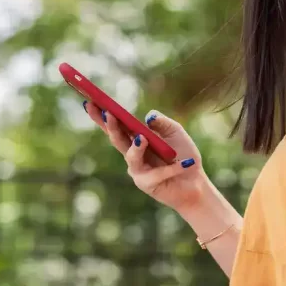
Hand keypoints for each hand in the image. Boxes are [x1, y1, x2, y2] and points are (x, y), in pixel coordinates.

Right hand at [85, 102, 205, 213]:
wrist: (195, 182)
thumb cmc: (184, 154)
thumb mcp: (176, 132)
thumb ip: (162, 123)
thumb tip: (148, 116)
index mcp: (136, 138)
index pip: (116, 125)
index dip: (102, 115)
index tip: (90, 101)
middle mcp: (133, 154)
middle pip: (117, 139)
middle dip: (111, 126)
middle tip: (108, 114)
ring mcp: (138, 170)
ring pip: (132, 157)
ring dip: (136, 148)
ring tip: (142, 138)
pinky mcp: (148, 184)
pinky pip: (159, 173)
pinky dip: (172, 168)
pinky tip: (184, 163)